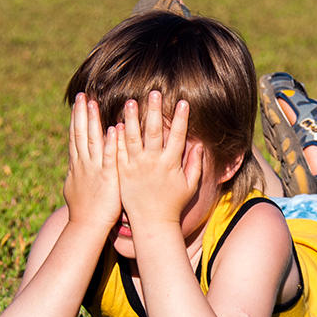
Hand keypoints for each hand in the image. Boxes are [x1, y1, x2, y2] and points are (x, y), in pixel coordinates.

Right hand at [63, 93, 120, 231]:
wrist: (86, 227)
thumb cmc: (85, 210)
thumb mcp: (76, 187)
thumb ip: (77, 172)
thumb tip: (74, 164)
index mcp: (77, 165)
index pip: (76, 137)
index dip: (77, 119)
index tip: (78, 103)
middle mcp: (83, 164)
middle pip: (80, 134)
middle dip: (81, 114)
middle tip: (83, 95)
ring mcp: (94, 170)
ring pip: (92, 140)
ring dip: (93, 121)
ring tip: (93, 103)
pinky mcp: (107, 178)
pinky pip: (110, 157)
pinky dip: (111, 143)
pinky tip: (114, 129)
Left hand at [115, 91, 202, 230]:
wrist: (152, 223)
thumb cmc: (173, 204)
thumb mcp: (190, 185)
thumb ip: (195, 164)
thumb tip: (200, 144)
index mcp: (171, 164)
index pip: (178, 136)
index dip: (181, 119)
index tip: (183, 102)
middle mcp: (153, 163)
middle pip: (154, 132)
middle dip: (155, 111)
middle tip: (155, 93)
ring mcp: (136, 167)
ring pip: (133, 137)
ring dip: (132, 118)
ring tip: (130, 101)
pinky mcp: (122, 172)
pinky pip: (118, 151)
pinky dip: (117, 137)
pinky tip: (115, 123)